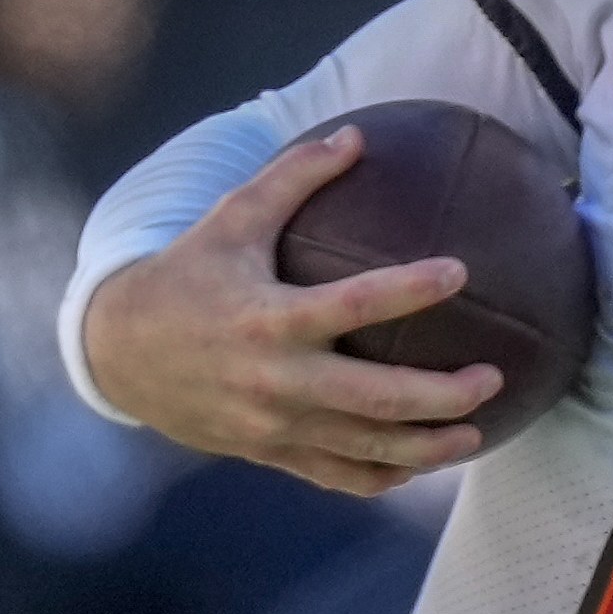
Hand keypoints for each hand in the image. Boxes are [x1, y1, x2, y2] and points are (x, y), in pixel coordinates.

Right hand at [73, 122, 505, 493]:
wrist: (120, 354)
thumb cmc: (187, 276)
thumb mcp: (230, 219)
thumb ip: (292, 177)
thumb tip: (358, 137)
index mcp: (268, 317)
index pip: (353, 305)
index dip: (410, 289)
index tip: (460, 270)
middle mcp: (276, 380)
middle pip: (377, 399)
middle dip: (443, 396)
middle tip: (493, 378)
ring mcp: (276, 425)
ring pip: (368, 449)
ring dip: (431, 448)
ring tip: (478, 433)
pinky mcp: (273, 454)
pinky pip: (340, 477)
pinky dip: (385, 475)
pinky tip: (421, 462)